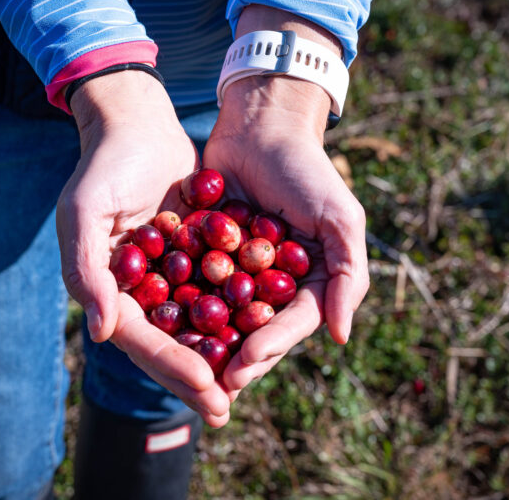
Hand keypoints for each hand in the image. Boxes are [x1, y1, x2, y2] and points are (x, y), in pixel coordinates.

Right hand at [55, 70, 229, 424]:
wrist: (138, 126)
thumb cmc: (104, 167)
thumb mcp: (85, 212)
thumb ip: (87, 271)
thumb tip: (102, 333)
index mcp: (110, 291)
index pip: (142, 338)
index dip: (171, 364)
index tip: (206, 384)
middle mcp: (140, 293)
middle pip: (170, 344)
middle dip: (197, 377)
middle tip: (224, 410)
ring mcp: (170, 278)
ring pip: (197, 327)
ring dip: (220, 356)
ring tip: (246, 385)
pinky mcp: (196, 259)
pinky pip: (218, 294)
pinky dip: (237, 316)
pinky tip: (264, 335)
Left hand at [204, 75, 369, 395]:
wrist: (261, 126)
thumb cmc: (306, 170)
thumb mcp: (340, 218)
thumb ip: (347, 274)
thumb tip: (340, 337)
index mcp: (310, 280)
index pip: (293, 323)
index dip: (272, 345)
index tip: (246, 362)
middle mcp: (275, 282)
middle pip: (256, 328)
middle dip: (236, 355)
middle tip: (211, 382)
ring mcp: (239, 270)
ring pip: (223, 316)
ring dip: (206, 342)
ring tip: (185, 364)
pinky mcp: (206, 254)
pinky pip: (195, 285)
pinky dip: (181, 305)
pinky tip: (162, 324)